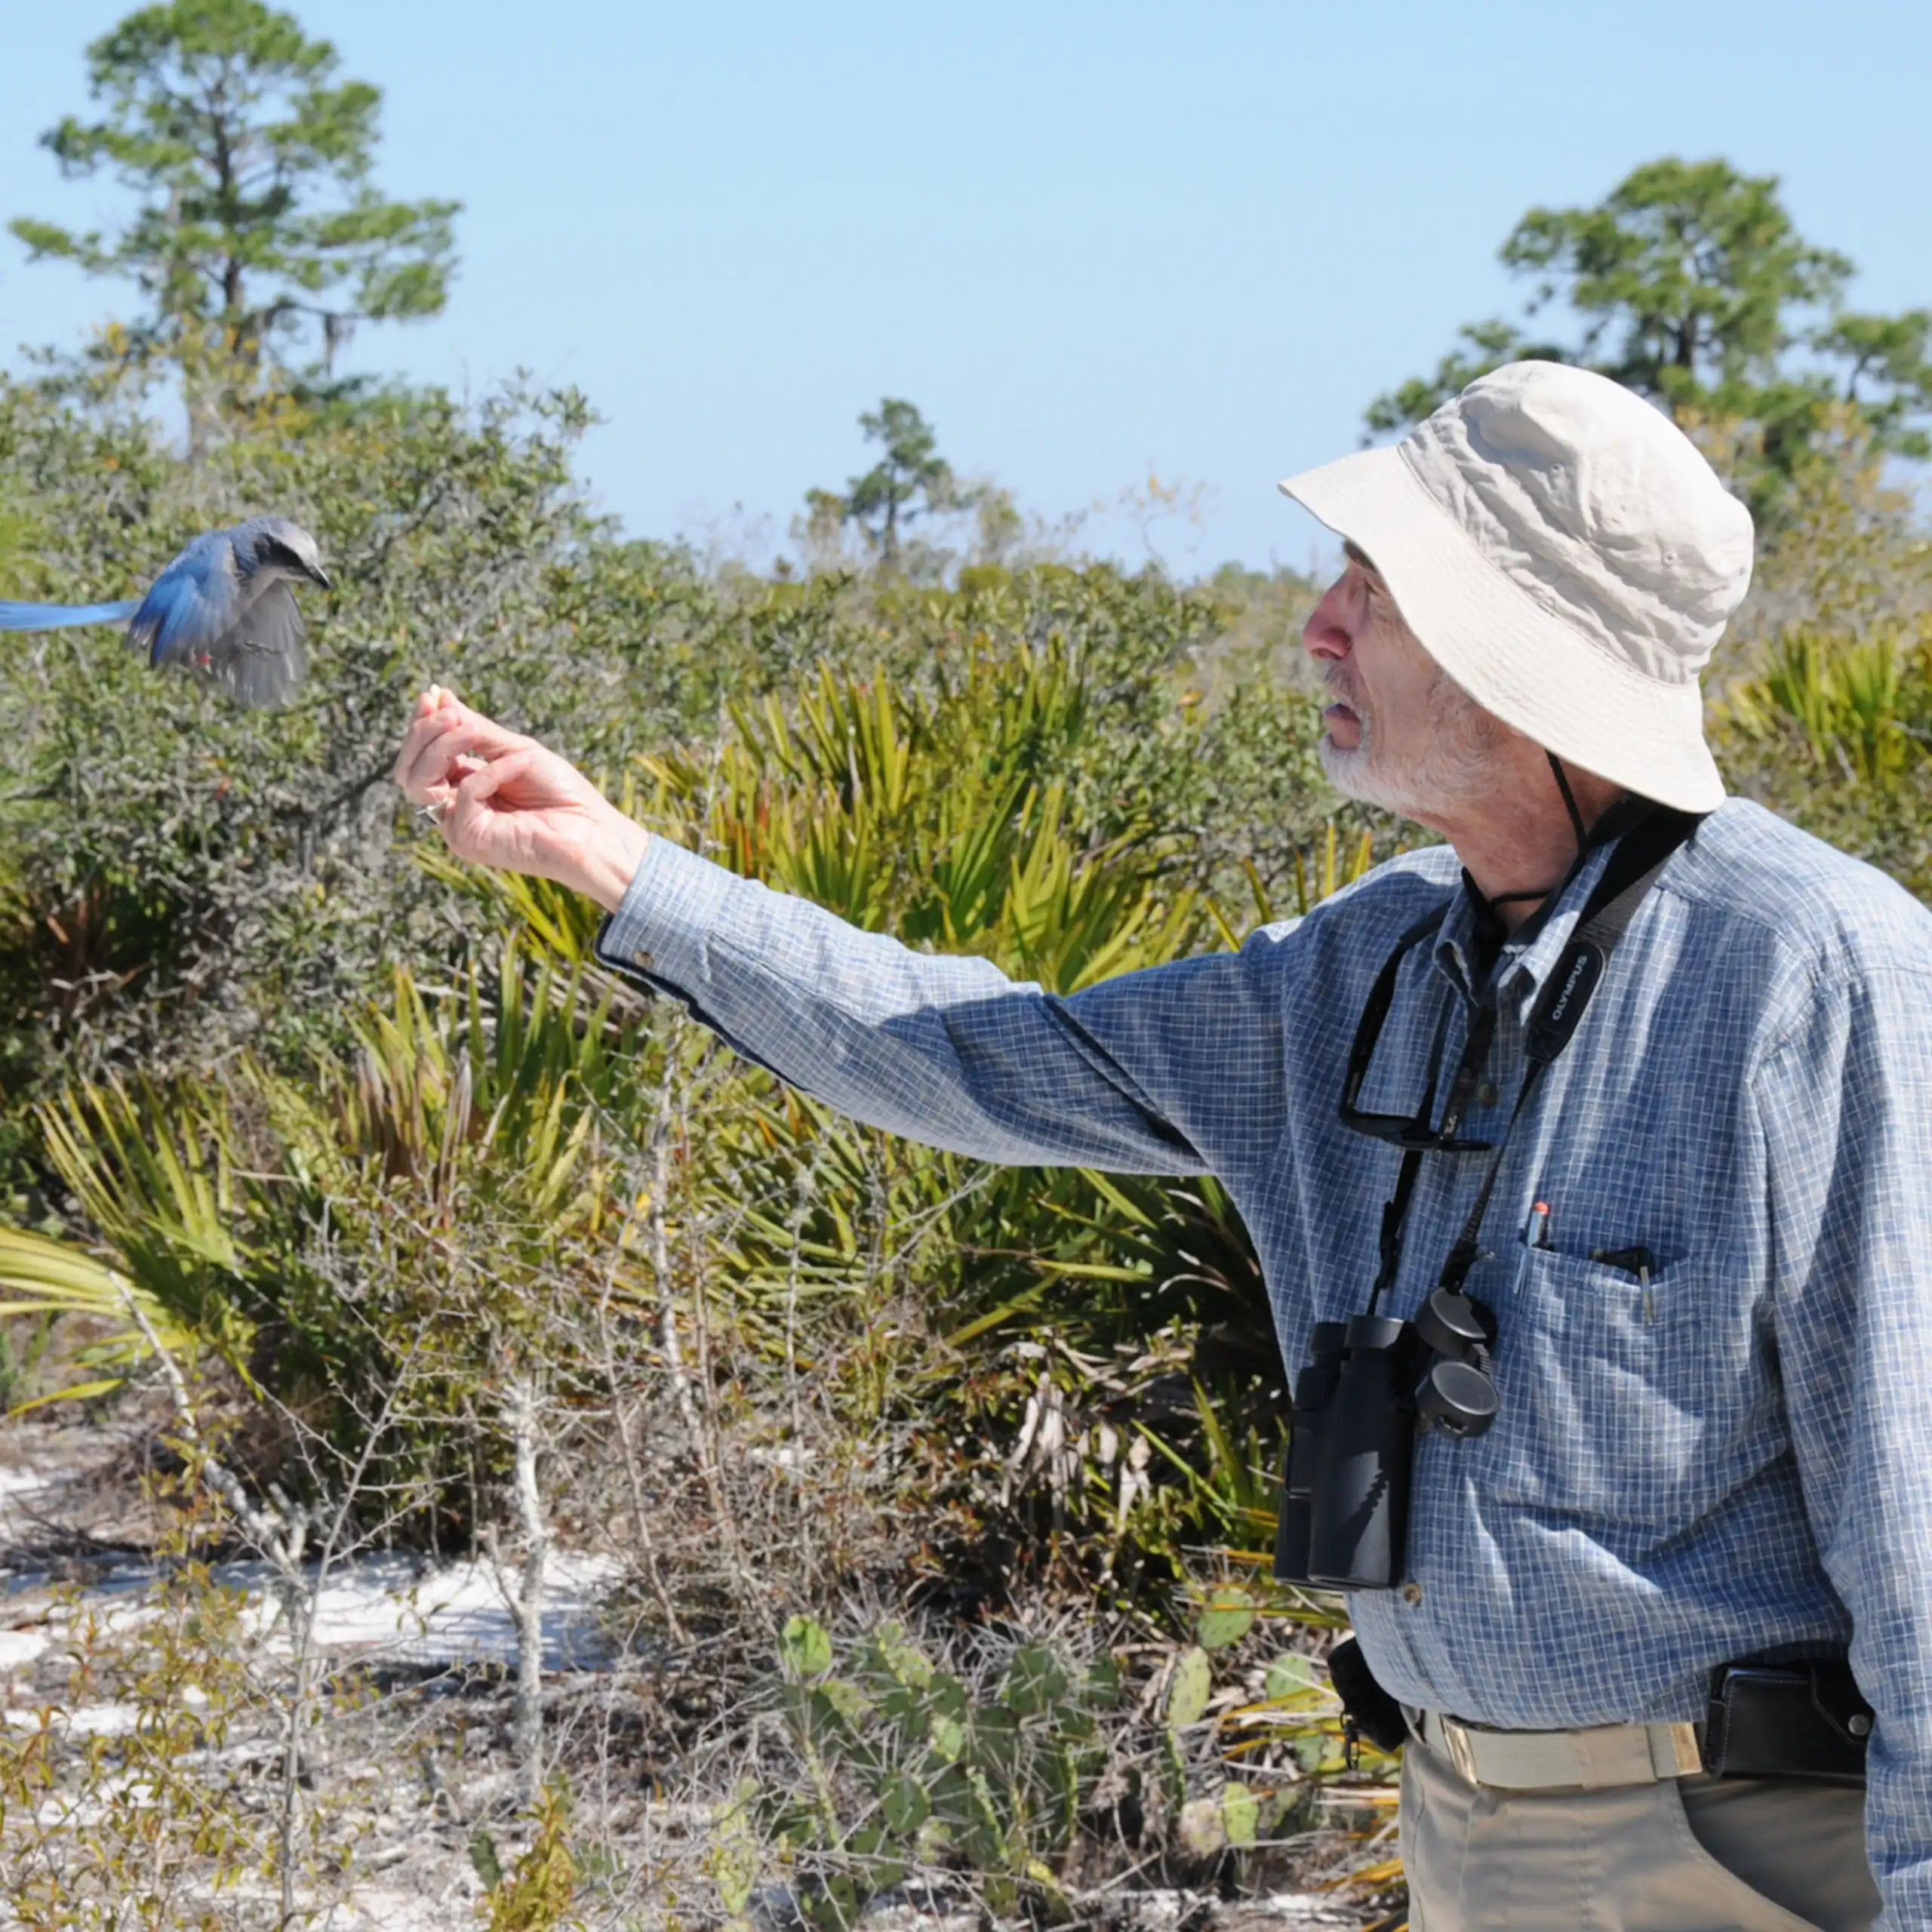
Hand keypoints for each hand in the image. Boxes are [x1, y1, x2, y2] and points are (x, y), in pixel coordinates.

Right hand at [390, 686, 648, 910]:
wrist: (590, 828)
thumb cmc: (560, 792)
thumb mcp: (515, 749)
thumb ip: (475, 729)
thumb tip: (441, 697)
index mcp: (463, 783)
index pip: (422, 755)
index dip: (420, 725)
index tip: (430, 694)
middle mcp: (454, 806)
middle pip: (408, 769)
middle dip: (423, 733)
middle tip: (448, 713)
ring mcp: (457, 825)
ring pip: (418, 782)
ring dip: (443, 746)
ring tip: (473, 731)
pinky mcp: (467, 839)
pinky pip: (464, 792)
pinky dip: (491, 771)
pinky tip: (519, 765)